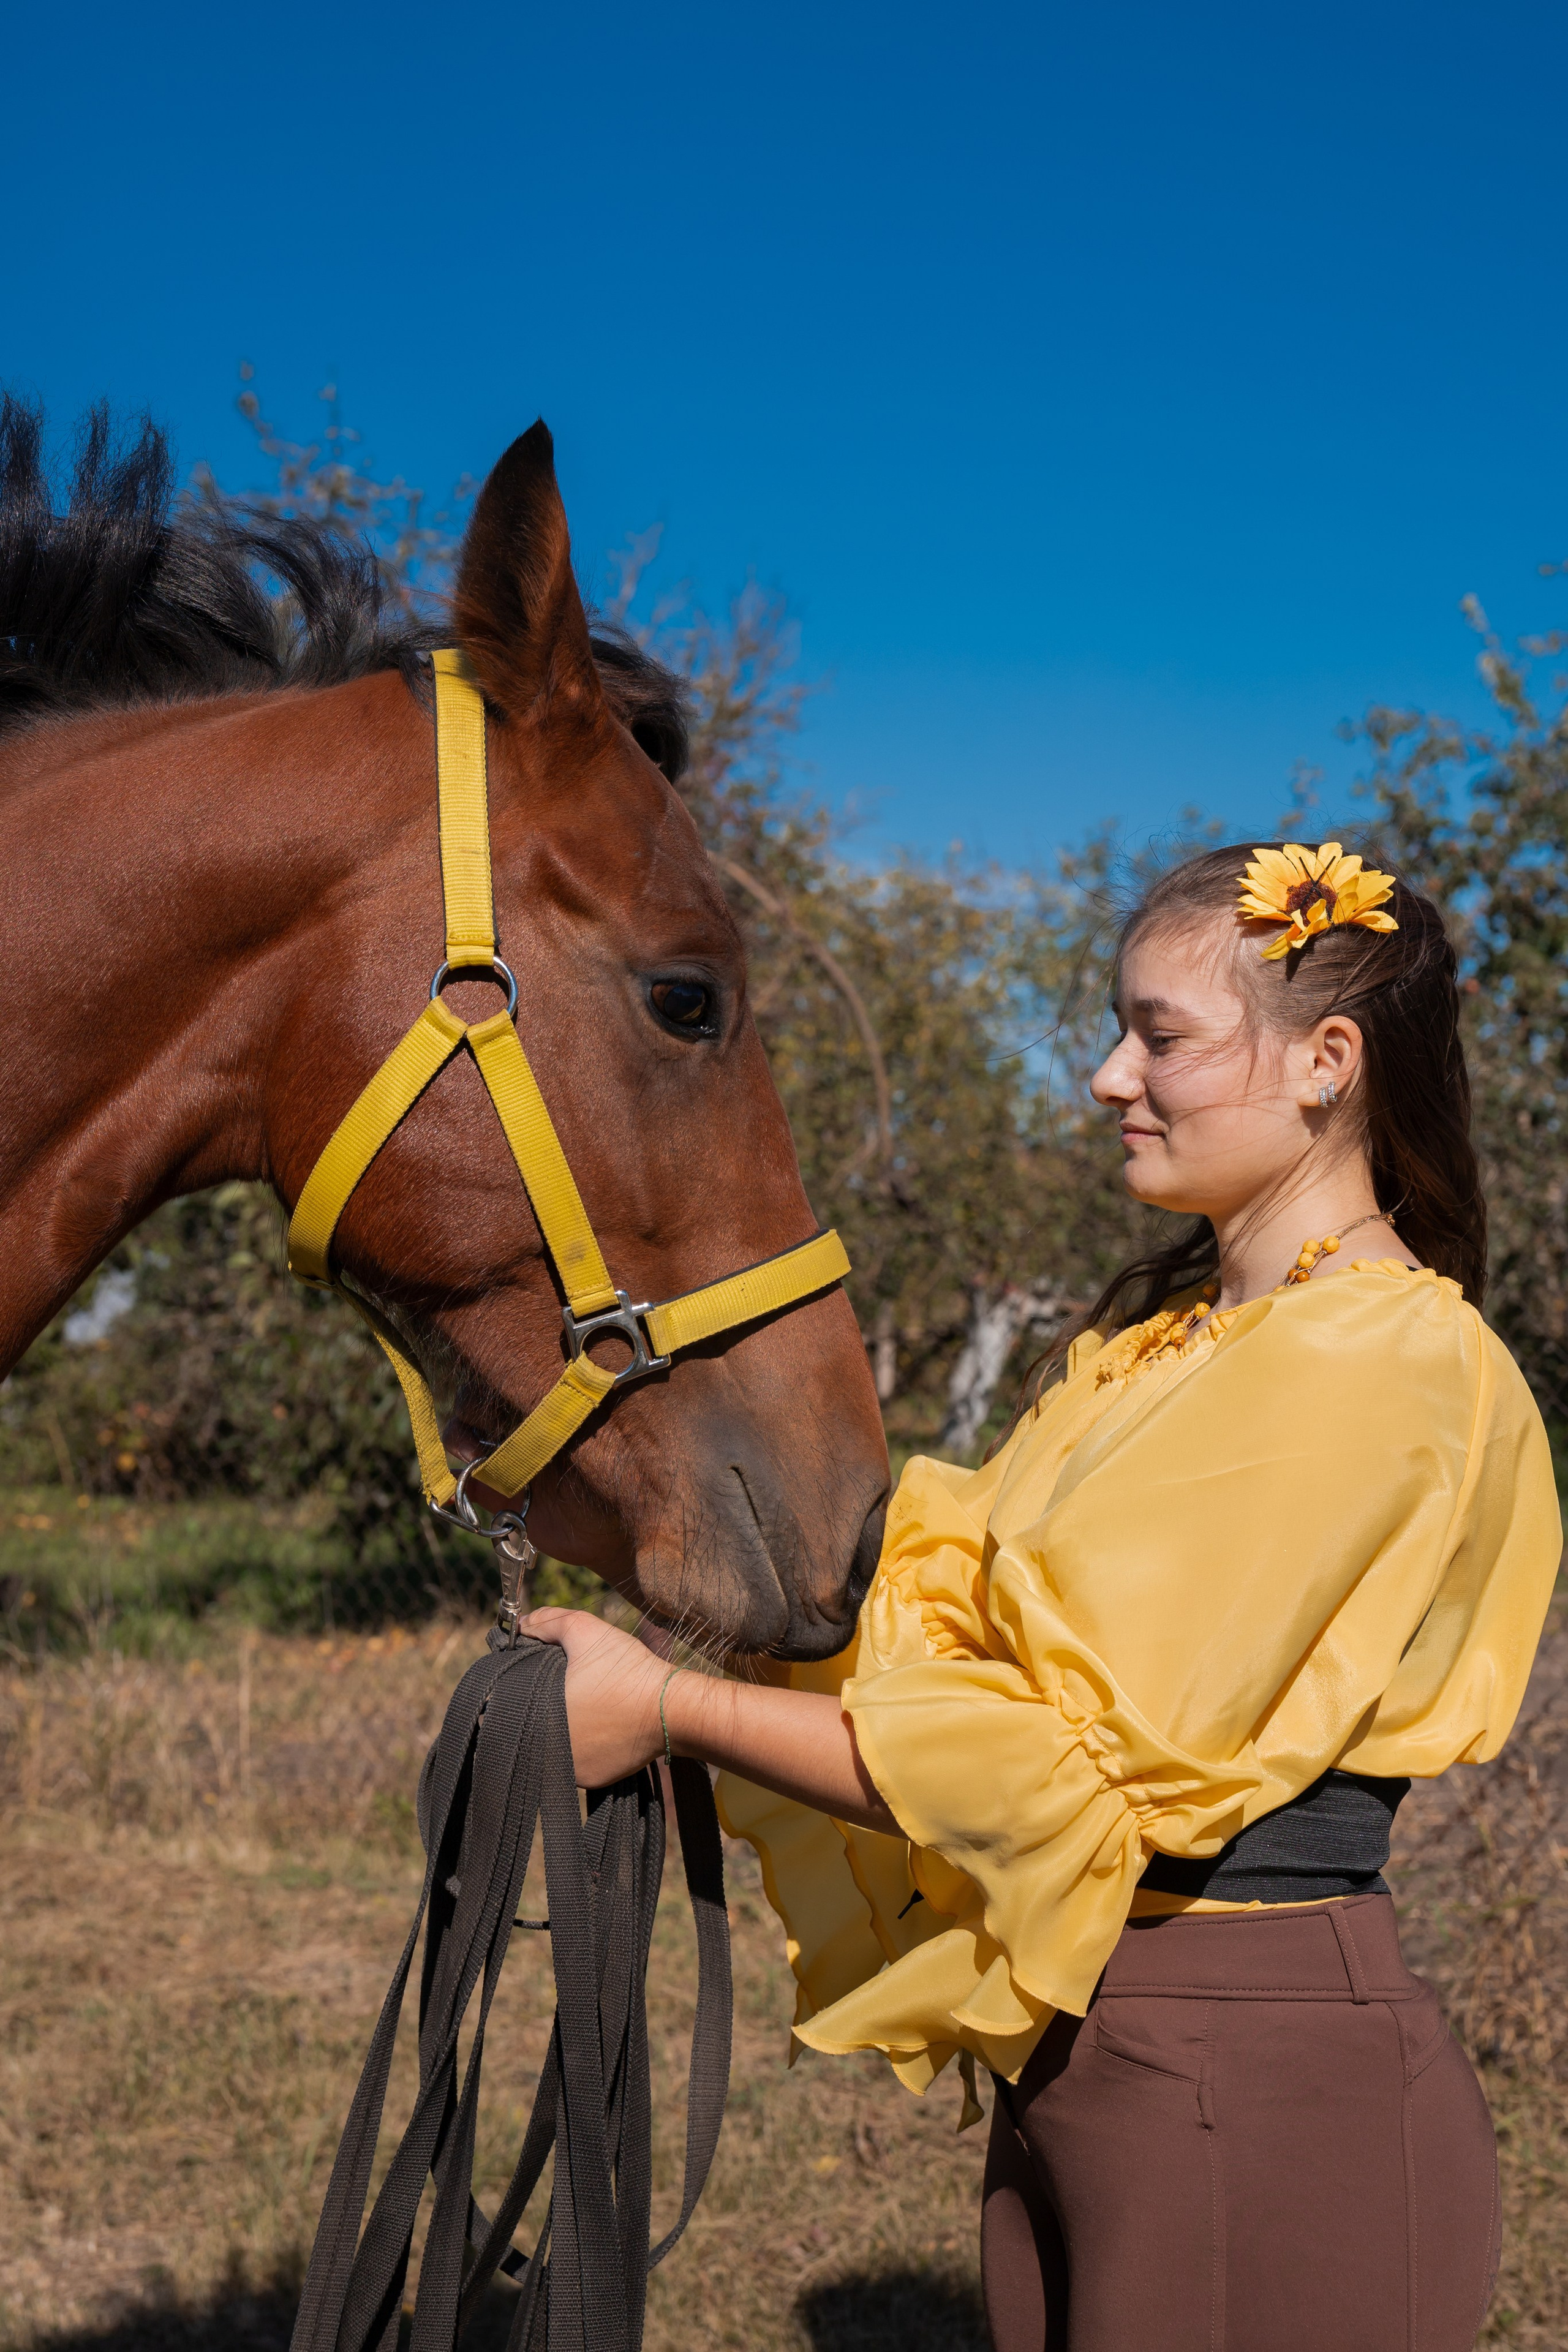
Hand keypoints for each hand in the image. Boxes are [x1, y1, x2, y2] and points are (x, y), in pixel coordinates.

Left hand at [519, 1607, 671, 1787]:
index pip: (512, 1706)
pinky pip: (578, 1761)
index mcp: (539, 1718)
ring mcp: (572, 1771)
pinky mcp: (594, 1780)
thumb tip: (523, 1622)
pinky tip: (599, 1727)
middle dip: (544, 1708)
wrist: (671, 1708)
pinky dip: (584, 1746)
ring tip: (585, 1707)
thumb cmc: (626, 1670)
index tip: (540, 1677)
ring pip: (555, 1745)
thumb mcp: (586, 1630)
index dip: (522, 1688)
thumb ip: (550, 1622)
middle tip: (567, 1689)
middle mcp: (548, 1752)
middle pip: (533, 1727)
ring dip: (563, 1729)